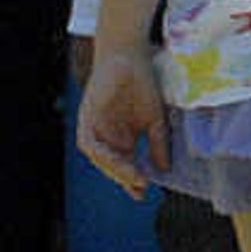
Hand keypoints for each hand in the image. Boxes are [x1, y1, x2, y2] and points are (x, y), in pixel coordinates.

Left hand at [74, 43, 165, 198]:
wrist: (130, 58)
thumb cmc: (143, 85)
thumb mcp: (156, 120)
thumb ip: (159, 144)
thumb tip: (164, 170)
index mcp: (122, 138)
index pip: (125, 164)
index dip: (133, 180)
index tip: (144, 193)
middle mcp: (106, 136)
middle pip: (111, 165)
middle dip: (125, 179)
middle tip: (141, 189)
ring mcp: (95, 128)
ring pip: (99, 159)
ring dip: (114, 170)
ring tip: (134, 178)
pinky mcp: (86, 120)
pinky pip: (89, 145)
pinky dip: (102, 156)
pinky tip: (118, 160)